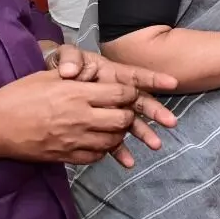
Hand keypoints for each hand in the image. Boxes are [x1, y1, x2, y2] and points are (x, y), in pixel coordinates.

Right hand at [0, 71, 179, 167]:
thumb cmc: (19, 96)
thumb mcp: (48, 77)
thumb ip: (75, 77)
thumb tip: (96, 74)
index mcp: (77, 94)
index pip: (120, 94)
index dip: (130, 94)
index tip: (129, 94)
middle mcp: (80, 117)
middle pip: (122, 120)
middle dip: (128, 115)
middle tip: (123, 112)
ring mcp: (73, 139)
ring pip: (112, 141)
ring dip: (117, 135)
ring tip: (113, 128)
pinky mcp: (65, 156)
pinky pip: (95, 157)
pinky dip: (102, 151)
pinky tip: (98, 144)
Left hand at [47, 44, 180, 165]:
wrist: (48, 88)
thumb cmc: (63, 67)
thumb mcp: (65, 57)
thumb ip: (69, 59)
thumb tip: (70, 70)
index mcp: (111, 74)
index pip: (136, 76)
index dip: (154, 78)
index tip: (171, 83)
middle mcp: (116, 93)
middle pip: (140, 102)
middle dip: (156, 111)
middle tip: (170, 121)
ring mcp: (110, 110)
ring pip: (131, 122)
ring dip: (144, 133)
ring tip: (155, 145)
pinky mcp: (100, 126)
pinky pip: (113, 138)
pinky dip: (120, 150)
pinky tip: (127, 161)